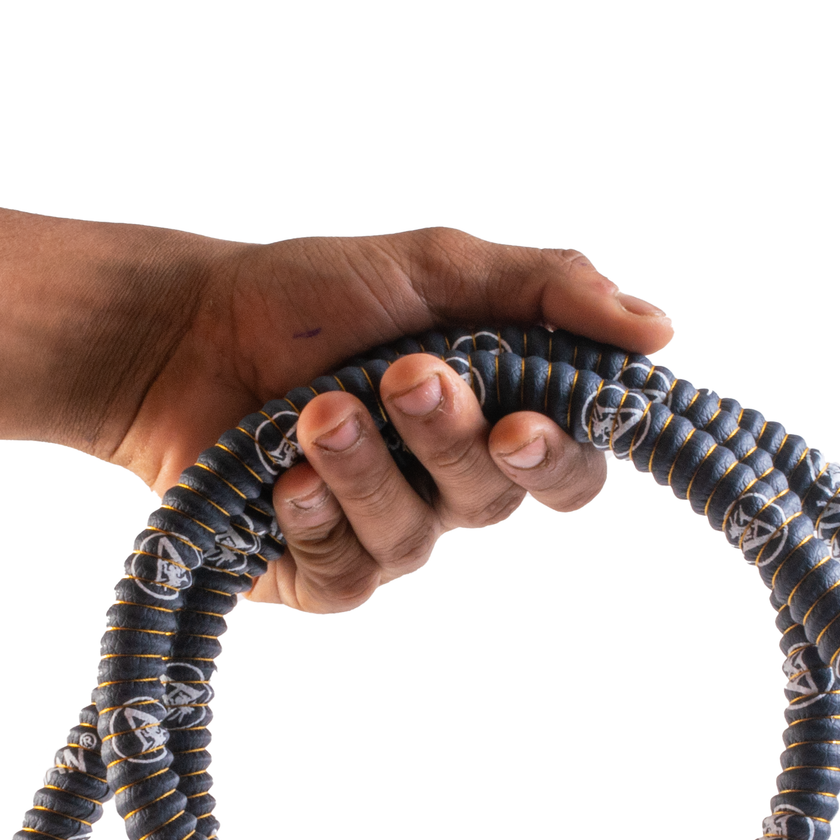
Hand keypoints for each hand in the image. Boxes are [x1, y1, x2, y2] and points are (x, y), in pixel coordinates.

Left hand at [101, 229, 671, 610]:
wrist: (178, 328)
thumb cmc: (310, 295)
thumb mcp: (435, 265)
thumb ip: (548, 290)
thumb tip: (660, 329)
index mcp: (494, 416)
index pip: (570, 468)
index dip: (558, 458)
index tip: (518, 422)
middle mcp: (447, 486)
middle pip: (493, 499)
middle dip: (447, 436)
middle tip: (399, 373)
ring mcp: (382, 533)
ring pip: (413, 536)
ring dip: (366, 466)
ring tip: (312, 408)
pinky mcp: (315, 572)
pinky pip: (346, 574)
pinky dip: (315, 516)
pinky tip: (281, 478)